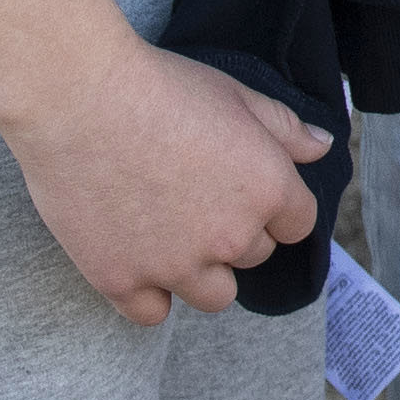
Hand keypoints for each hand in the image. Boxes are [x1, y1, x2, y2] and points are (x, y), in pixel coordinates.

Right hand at [0, 40, 331, 327]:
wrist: (75, 96)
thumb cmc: (157, 85)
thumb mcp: (235, 94)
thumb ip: (286, 128)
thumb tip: (323, 147)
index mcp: (267, 189)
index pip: (298, 224)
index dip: (273, 205)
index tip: (240, 186)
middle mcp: (230, 236)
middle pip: (254, 255)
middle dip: (233, 230)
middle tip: (192, 194)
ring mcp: (175, 264)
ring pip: (215, 294)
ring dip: (201, 270)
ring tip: (169, 232)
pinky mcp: (121, 280)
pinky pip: (152, 314)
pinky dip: (147, 293)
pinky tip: (136, 259)